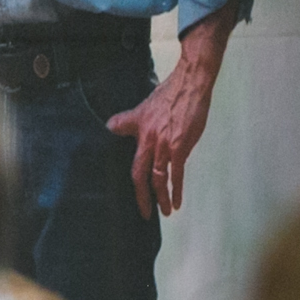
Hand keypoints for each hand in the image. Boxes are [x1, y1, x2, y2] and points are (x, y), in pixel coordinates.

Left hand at [104, 3, 237, 218]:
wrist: (190, 85)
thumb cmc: (169, 95)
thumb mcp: (142, 107)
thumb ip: (127, 121)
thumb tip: (109, 126)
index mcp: (139, 134)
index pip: (131, 163)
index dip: (131, 182)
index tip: (133, 195)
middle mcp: (149, 142)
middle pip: (141, 175)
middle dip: (143, 197)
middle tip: (145, 214)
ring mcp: (165, 145)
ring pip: (159, 178)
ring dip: (161, 197)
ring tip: (165, 211)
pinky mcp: (181, 146)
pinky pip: (176, 173)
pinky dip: (176, 189)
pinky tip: (177, 201)